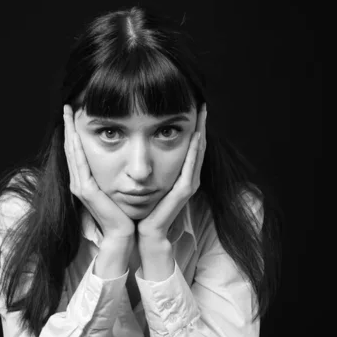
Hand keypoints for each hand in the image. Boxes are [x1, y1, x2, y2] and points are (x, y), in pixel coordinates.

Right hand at [63, 104, 135, 240]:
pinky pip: (79, 164)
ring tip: (69, 114)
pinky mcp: (85, 191)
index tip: (75, 112)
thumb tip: (122, 158)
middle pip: (71, 148)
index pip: (77, 151)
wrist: (123, 234)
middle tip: (68, 106)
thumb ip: (115, 174)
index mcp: (85, 181)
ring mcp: (79, 187)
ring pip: (72, 153)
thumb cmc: (124, 213)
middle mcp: (78, 182)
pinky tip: (76, 134)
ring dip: (70, 132)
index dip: (74, 132)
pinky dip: (77, 148)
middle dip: (69, 127)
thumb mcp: (118, 188)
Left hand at [136, 103, 207, 242]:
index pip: (189, 145)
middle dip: (200, 124)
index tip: (191, 105)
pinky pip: (191, 168)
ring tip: (203, 113)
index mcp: (179, 174)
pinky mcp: (184, 191)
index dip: (192, 126)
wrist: (144, 233)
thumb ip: (143, 166)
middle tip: (202, 102)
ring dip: (201, 132)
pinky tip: (196, 137)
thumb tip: (133, 148)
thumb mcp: (142, 181)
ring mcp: (188, 184)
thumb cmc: (141, 209)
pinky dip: (194, 152)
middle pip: (198, 145)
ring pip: (198, 152)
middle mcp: (187, 177)